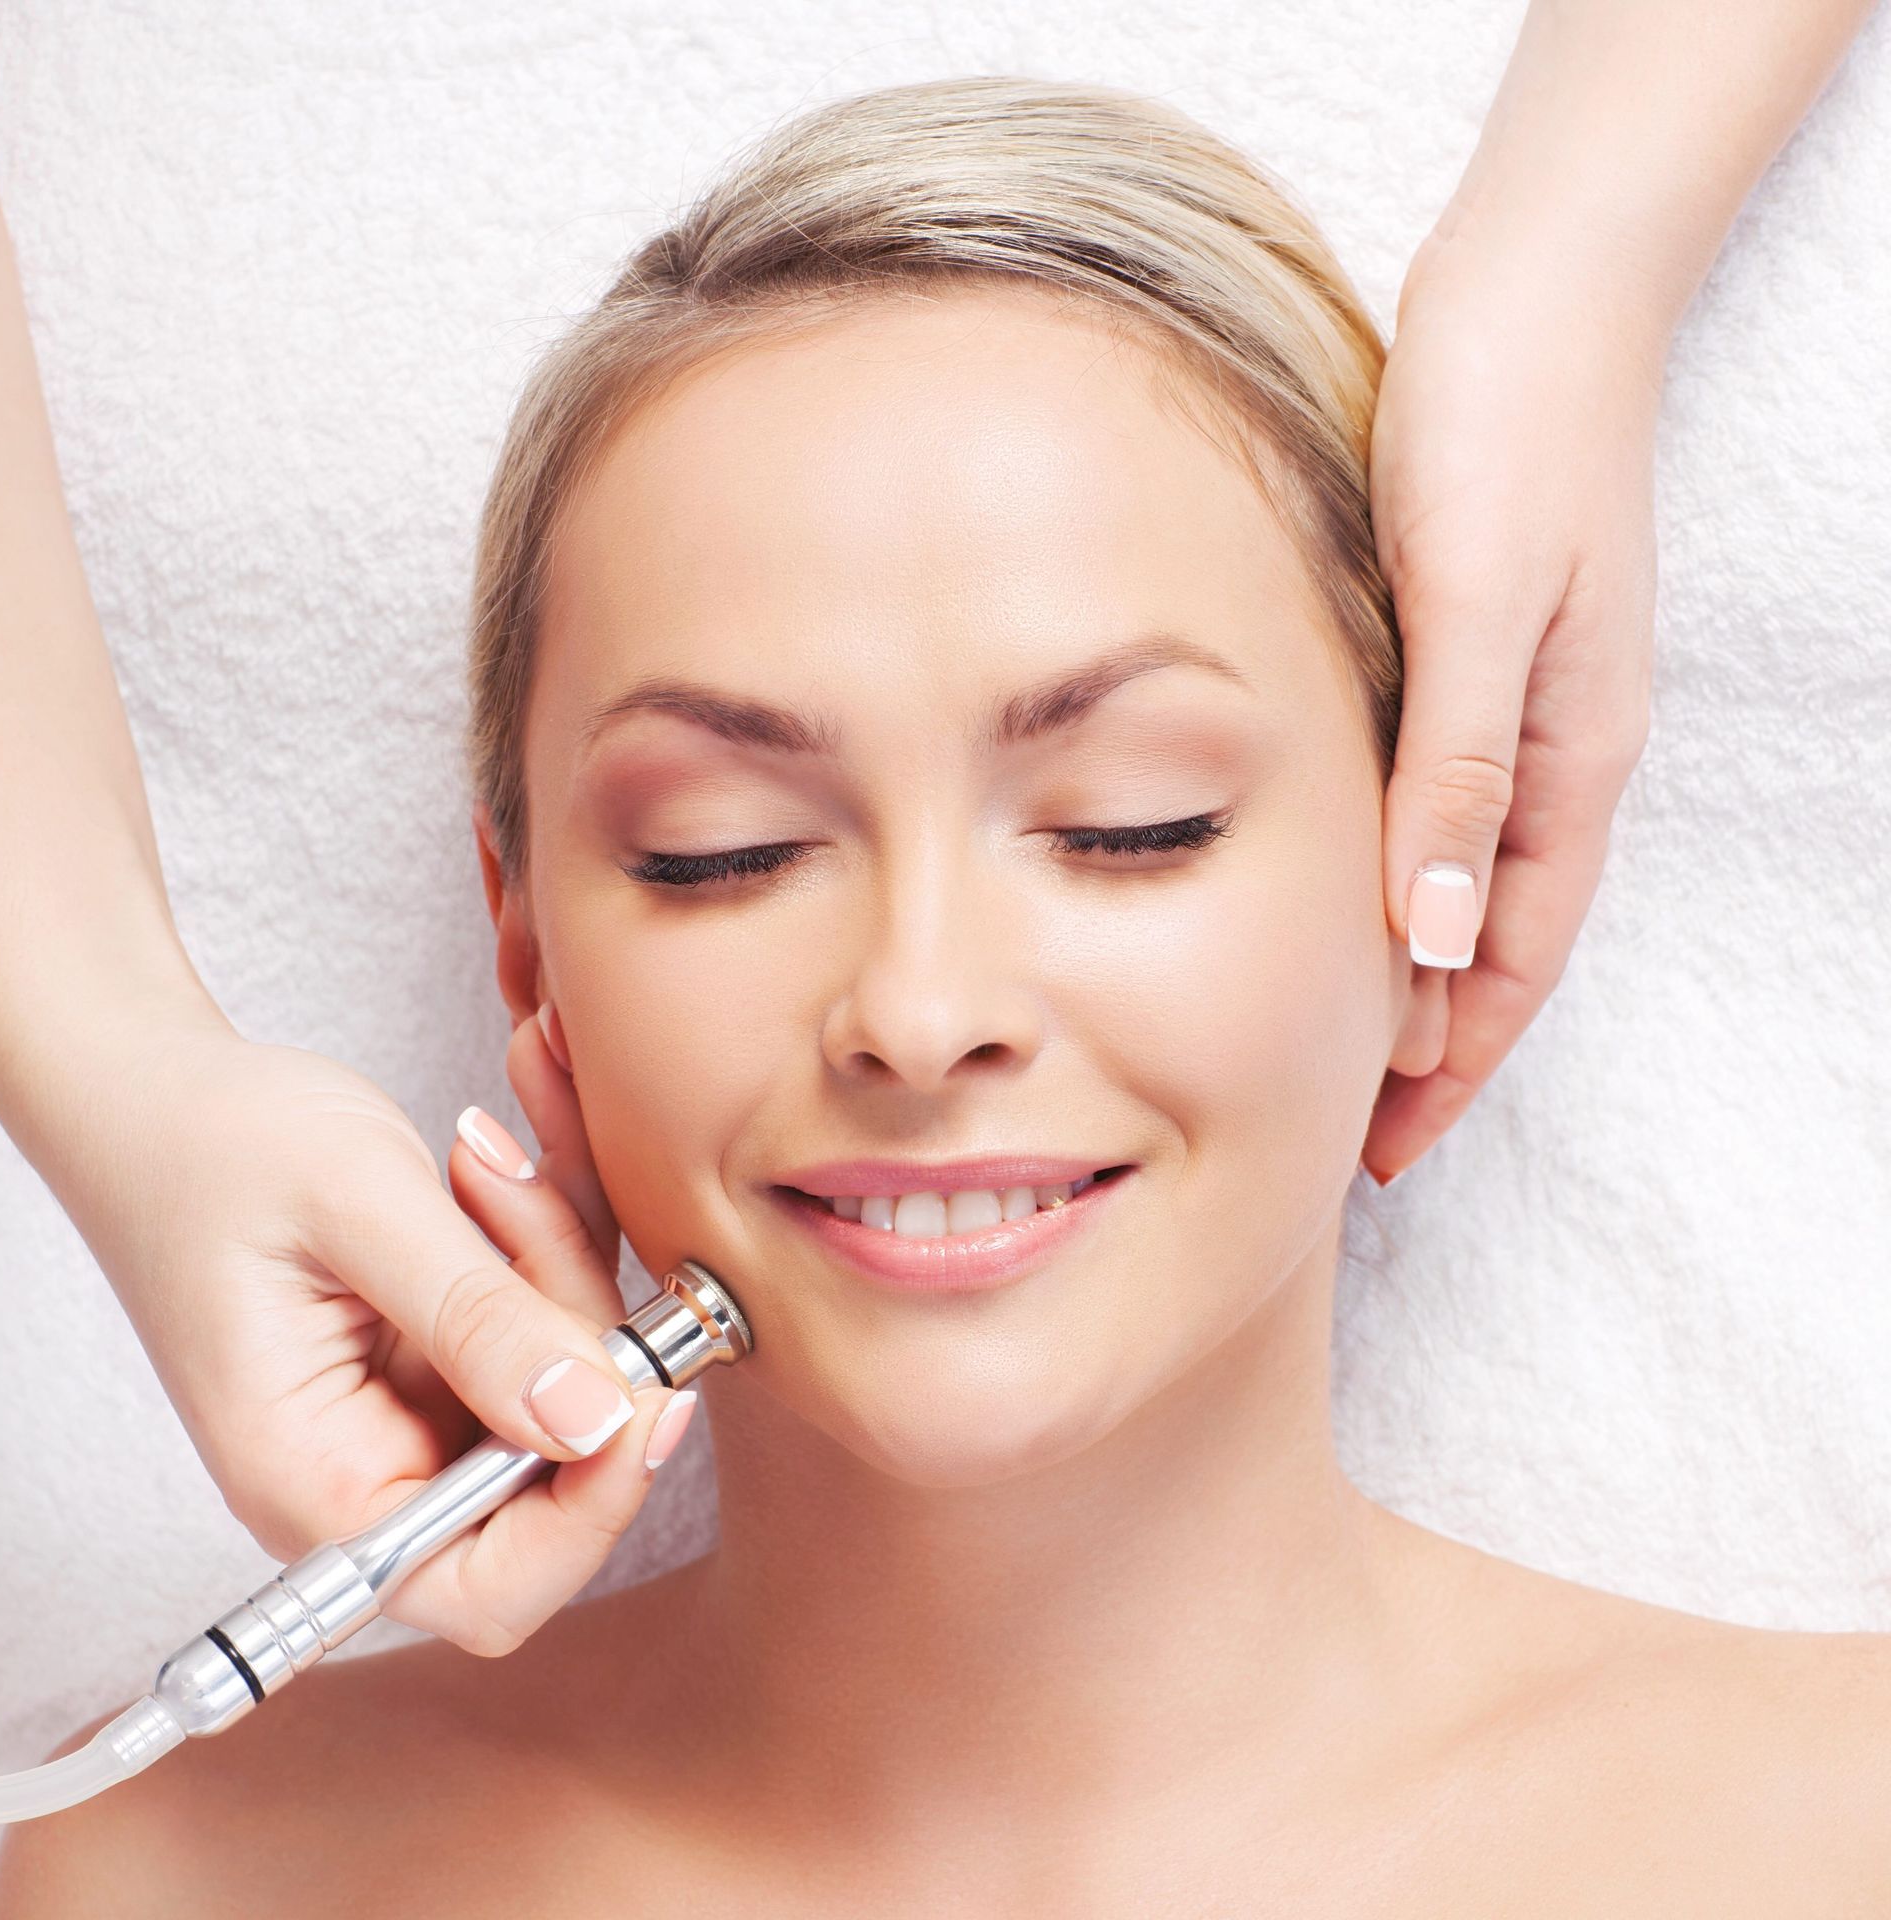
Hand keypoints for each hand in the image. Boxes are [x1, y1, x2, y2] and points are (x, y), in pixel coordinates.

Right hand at [62, 1007, 692, 1654]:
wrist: (163, 1093)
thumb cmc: (215, 1148)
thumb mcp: (357, 1209)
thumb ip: (477, 1319)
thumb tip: (596, 1420)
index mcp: (319, 1482)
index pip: (484, 1587)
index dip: (589, 1514)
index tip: (646, 1392)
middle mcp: (373, 1470)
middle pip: (555, 1468)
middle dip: (577, 1332)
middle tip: (531, 1200)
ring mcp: (418, 1410)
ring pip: (568, 1376)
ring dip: (556, 1257)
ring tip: (484, 1161)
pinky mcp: (449, 1350)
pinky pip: (546, 1315)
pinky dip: (543, 1235)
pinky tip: (496, 1162)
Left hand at [1363, 224, 1665, 1183]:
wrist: (1530, 287)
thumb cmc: (1508, 429)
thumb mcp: (1479, 603)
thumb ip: (1458, 769)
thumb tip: (1426, 940)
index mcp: (1568, 761)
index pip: (1510, 958)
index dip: (1451, 1063)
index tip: (1384, 1150)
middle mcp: (1545, 754)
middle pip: (1482, 941)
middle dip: (1422, 1046)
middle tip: (1333, 1131)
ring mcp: (1504, 709)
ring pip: (1450, 883)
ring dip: (1396, 973)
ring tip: (1320, 1044)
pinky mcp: (1456, 661)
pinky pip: (1424, 809)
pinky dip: (1379, 876)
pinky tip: (1323, 892)